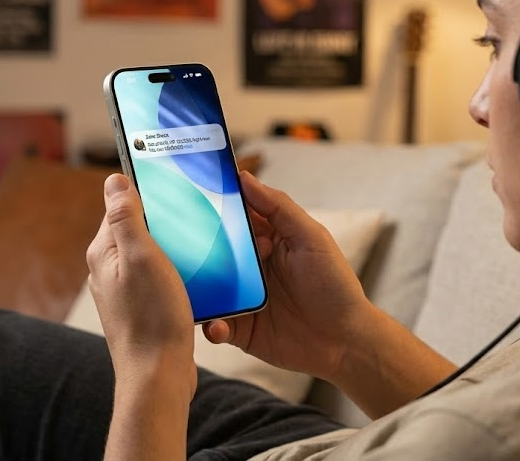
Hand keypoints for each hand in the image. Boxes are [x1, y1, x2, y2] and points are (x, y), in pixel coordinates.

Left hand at [86, 174, 196, 396]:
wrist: (159, 375)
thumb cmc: (152, 318)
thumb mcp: (142, 257)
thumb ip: (125, 217)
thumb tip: (113, 180)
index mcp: (105, 252)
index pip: (122, 206)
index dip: (148, 193)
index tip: (176, 187)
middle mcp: (110, 269)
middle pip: (139, 229)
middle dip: (166, 220)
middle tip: (195, 215)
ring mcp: (126, 289)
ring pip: (153, 253)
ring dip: (176, 246)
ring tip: (201, 244)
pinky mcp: (144, 306)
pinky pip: (162, 275)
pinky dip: (179, 269)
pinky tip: (197, 274)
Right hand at [202, 171, 376, 381]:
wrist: (346, 341)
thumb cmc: (335, 284)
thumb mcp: (311, 238)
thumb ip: (279, 207)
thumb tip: (244, 178)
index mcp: (267, 240)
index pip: (233, 218)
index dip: (213, 207)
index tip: (187, 195)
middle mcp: (250, 267)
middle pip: (213, 252)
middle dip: (193, 248)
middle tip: (173, 244)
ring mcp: (243, 298)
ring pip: (207, 289)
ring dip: (196, 289)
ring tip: (185, 287)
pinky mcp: (240, 329)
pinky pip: (214, 325)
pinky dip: (210, 325)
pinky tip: (217, 325)